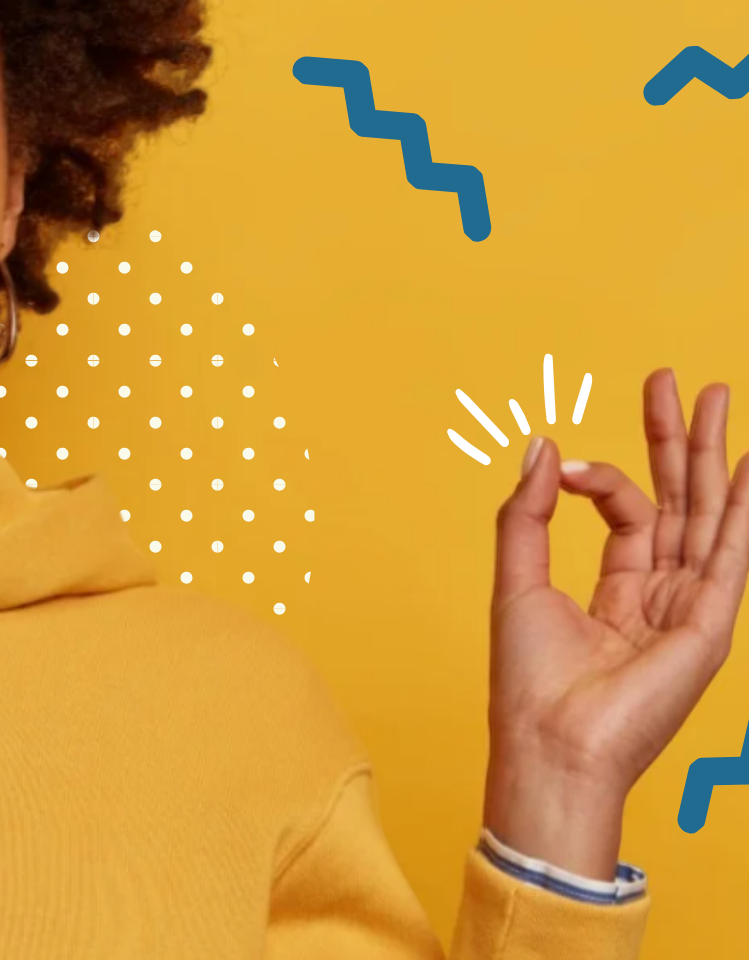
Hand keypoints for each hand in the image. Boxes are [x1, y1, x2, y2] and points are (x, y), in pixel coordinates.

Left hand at [484, 368, 748, 879]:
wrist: (550, 743)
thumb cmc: (528, 681)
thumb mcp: (516, 582)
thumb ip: (527, 515)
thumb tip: (542, 447)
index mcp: (616, 594)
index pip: (627, 514)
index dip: (599, 478)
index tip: (562, 463)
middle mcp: (661, 599)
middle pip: (679, 503)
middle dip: (678, 441)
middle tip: (675, 380)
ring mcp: (689, 611)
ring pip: (706, 517)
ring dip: (713, 456)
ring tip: (718, 397)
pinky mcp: (708, 627)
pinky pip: (731, 558)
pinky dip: (742, 511)